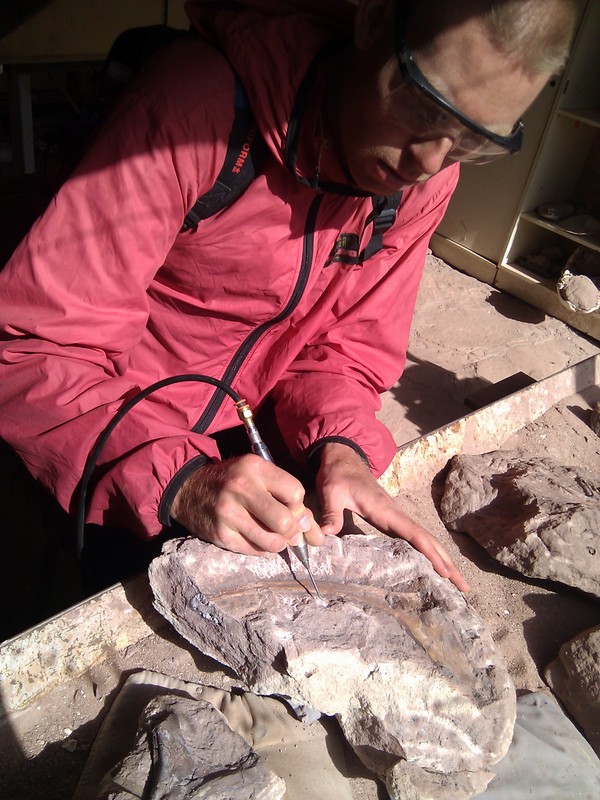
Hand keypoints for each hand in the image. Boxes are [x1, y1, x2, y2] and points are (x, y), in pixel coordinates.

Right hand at [170, 455, 324, 555]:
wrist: (190, 489)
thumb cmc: (233, 482)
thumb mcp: (258, 476)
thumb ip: (287, 497)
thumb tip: (315, 533)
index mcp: (255, 467)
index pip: (295, 493)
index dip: (299, 507)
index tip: (293, 510)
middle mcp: (241, 488)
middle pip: (285, 521)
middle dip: (294, 532)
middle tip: (290, 532)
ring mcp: (229, 513)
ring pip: (272, 542)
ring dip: (279, 544)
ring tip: (274, 537)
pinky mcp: (221, 534)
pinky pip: (254, 551)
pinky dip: (261, 549)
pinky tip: (255, 538)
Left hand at [316, 443, 469, 592]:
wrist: (342, 457)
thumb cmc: (338, 475)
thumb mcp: (332, 492)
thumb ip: (331, 513)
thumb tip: (326, 535)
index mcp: (386, 510)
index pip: (414, 534)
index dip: (430, 553)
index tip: (445, 572)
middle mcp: (396, 515)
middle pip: (428, 540)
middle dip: (447, 563)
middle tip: (464, 587)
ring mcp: (395, 517)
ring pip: (424, 540)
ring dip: (442, 560)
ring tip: (457, 583)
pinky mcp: (391, 520)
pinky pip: (414, 539)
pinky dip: (427, 554)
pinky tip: (431, 568)